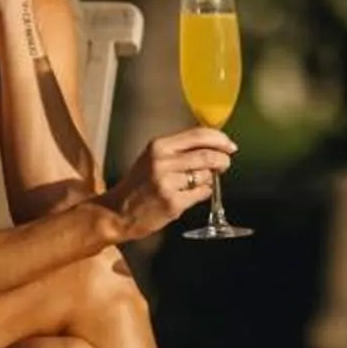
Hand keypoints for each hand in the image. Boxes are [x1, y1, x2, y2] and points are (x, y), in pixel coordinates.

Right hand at [101, 126, 235, 238]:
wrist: (116, 212)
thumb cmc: (138, 185)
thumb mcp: (153, 158)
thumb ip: (179, 151)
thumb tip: (215, 146)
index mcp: (159, 146)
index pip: (198, 135)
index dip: (219, 139)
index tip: (229, 145)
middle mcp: (162, 161)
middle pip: (207, 155)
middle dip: (223, 160)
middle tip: (225, 164)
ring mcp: (168, 183)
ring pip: (206, 175)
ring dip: (210, 178)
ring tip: (200, 182)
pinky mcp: (173, 202)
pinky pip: (201, 193)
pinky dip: (203, 193)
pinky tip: (193, 194)